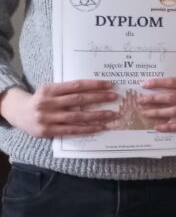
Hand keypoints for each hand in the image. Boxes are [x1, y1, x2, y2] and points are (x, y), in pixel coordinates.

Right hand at [0, 81, 116, 137]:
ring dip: (97, 115)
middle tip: (115, 97)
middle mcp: (47, 103)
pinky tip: (100, 127)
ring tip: (112, 114)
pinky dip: (87, 129)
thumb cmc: (41, 99)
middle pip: (78, 100)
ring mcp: (47, 118)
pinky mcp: (48, 131)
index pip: (76, 86)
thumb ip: (67, 89)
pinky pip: (71, 130)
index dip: (94, 85)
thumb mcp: (49, 90)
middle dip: (99, 98)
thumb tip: (95, 89)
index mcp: (49, 89)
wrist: (18, 113)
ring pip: (77, 116)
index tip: (110, 85)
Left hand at [139, 78, 175, 130]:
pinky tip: (158, 127)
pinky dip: (169, 126)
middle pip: (173, 97)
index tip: (145, 84)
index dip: (159, 83)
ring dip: (158, 112)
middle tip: (140, 101)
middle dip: (154, 99)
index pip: (175, 82)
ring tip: (145, 113)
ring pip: (175, 111)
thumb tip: (159, 89)